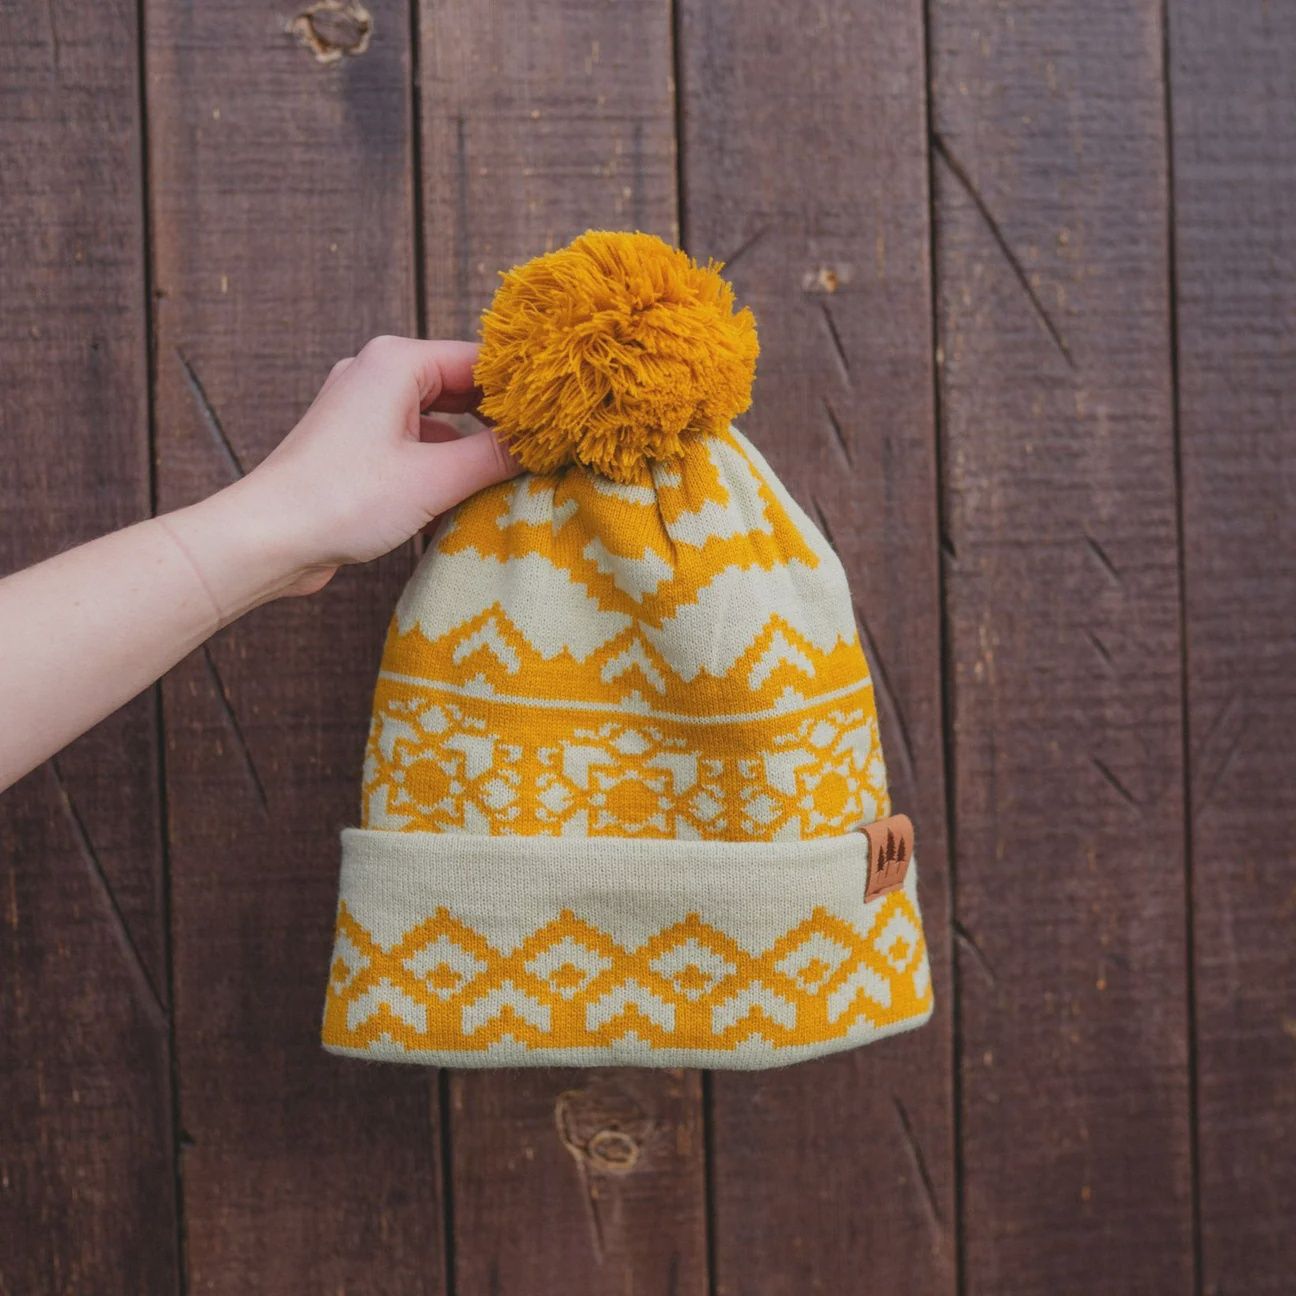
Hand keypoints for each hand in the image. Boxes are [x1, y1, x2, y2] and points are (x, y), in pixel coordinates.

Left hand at [220, 336, 518, 597]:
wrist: (267, 539)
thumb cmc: (342, 499)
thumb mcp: (434, 479)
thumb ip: (494, 457)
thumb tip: (541, 445)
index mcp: (395, 363)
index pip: (480, 360)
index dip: (523, 388)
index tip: (561, 414)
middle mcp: (377, 374)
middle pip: (461, 385)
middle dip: (501, 417)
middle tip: (547, 444)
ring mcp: (363, 410)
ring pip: (440, 417)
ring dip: (474, 444)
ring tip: (517, 469)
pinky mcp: (356, 446)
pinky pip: (417, 441)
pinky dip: (445, 461)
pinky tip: (470, 490)